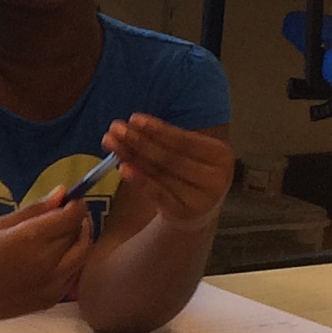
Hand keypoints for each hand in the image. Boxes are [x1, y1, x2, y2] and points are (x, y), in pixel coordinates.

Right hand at [0, 192, 92, 318]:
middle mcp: (49, 260)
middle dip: (77, 221)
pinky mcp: (54, 297)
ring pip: (83, 255)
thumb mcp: (0, 225)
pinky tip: (58, 258)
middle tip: (66, 216)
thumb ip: (34, 209)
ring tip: (66, 235)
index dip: (76, 205)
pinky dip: (72, 262)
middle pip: (79, 234)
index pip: (73, 216)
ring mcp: (54, 282)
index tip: (70, 202)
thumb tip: (61, 193)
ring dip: (79, 240)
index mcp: (33, 237)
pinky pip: (74, 274)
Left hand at [106, 114, 234, 231]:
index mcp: (220, 155)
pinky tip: (123, 168)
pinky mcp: (183, 213)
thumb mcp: (189, 154)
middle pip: (170, 157)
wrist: (198, 210)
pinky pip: (157, 193)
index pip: (184, 140)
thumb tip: (131, 125)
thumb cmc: (190, 173)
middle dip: (140, 141)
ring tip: (111, 143)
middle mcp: (215, 178)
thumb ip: (167, 141)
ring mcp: (200, 199)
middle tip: (115, 129)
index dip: (158, 129)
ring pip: (161, 174)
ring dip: (133, 157)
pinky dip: (139, 179)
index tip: (133, 119)